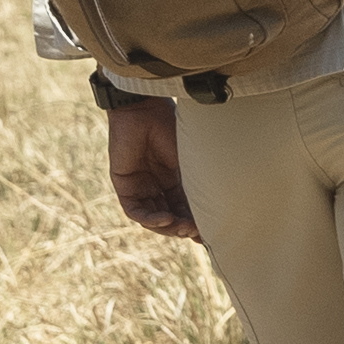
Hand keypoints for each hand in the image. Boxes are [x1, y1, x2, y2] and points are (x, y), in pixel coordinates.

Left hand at [106, 99, 196, 241]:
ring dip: (168, 227)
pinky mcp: (124, 186)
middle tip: (196, 232)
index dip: (195, 223)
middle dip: (183, 228)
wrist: (144, 110)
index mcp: (174, 179)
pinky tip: (166, 218)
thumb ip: (196, 184)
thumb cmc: (171, 128)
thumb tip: (218, 208)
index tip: (208, 233)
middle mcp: (157, 185)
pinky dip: (150, 218)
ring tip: (183, 227)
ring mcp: (140, 187)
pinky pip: (135, 210)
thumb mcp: (189, 160)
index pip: (184, 208)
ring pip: (152, 218)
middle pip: (170, 217)